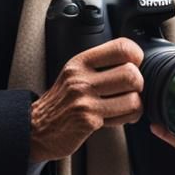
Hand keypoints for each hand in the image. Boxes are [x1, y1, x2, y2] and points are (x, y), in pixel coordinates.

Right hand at [29, 38, 143, 162]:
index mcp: (80, 62)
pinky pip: (125, 116)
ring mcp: (85, 100)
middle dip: (138, 84)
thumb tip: (133, 61)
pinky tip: (117, 117)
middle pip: (131, 74)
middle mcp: (81, 78)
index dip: (136, 55)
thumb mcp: (74, 73)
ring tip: (126, 105)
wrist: (36, 127)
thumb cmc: (61, 101)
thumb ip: (99, 65)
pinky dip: (128, 117)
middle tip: (131, 90)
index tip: (134, 64)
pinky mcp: (89, 120)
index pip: (121, 47)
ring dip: (136, 104)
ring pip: (133, 98)